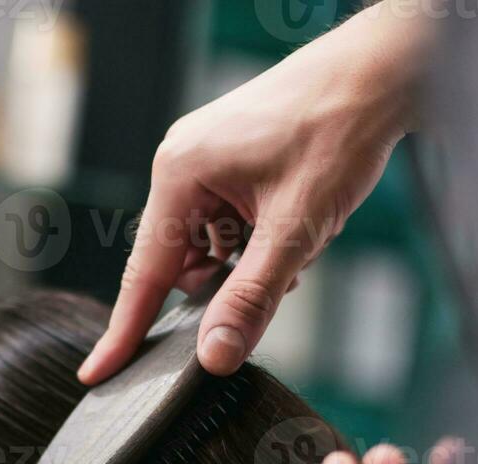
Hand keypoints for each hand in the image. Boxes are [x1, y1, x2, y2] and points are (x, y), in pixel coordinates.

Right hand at [79, 3, 433, 383]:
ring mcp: (206, 163)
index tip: (97, 375)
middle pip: (186, 264)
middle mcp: (182, 167)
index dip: (124, 331)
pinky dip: (266, 237)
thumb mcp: (297, 229)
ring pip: (216, 250)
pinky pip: (233, 226)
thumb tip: (214, 355)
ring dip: (257, 258)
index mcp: (179, 174)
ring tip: (303, 230)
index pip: (144, 274)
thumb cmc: (337, 129)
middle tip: (287, 262)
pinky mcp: (231, 165)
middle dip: (235, 277)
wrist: (380, 74)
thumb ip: (251, 298)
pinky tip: (300, 219)